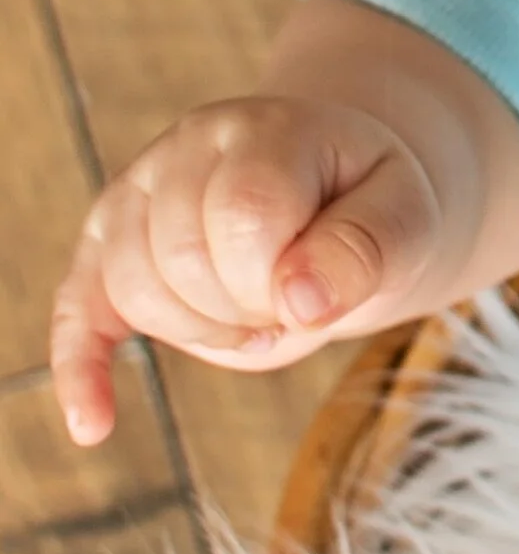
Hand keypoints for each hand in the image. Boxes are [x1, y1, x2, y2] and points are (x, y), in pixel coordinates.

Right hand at [49, 94, 451, 448]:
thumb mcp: (406, 217)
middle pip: (180, 259)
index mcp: (267, 129)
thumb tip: (300, 303)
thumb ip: (365, 248)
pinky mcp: (110, 243)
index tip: (319, 291)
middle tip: (292, 306)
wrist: (343, 186)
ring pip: (132, 287)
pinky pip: (77, 307)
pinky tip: (94, 425)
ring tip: (255, 317)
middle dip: (246, 311)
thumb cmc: (373, 204)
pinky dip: (81, 367)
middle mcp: (189, 147)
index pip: (244, 216)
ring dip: (202, 332)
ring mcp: (140, 191)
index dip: (282, 281)